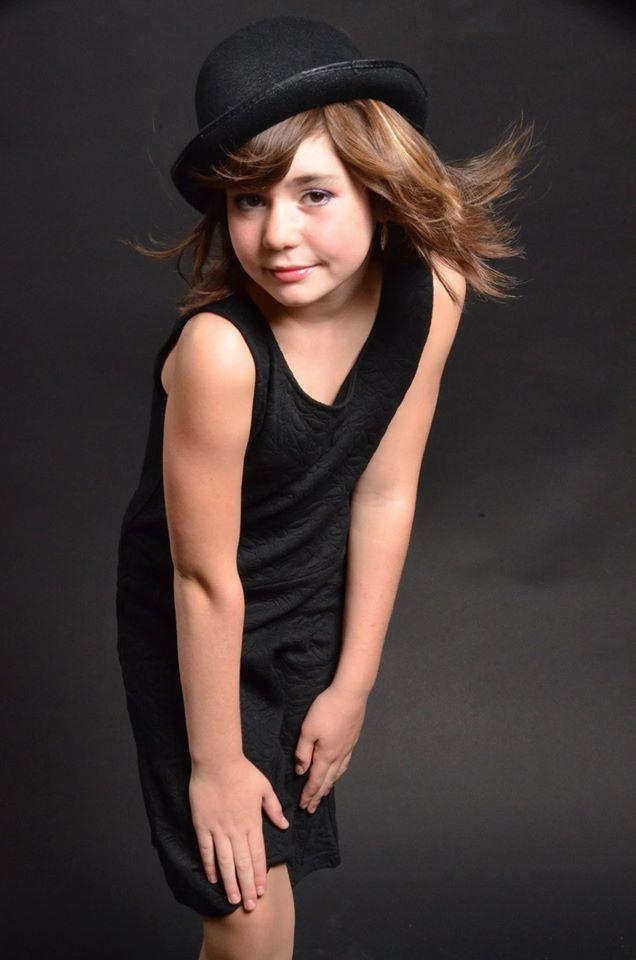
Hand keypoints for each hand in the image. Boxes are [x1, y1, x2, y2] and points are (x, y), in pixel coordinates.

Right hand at [188, 755, 288, 910]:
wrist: (217, 761)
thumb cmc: (242, 771)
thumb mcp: (265, 787)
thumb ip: (274, 808)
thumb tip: (284, 825)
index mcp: (252, 822)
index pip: (258, 854)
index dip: (260, 874)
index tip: (262, 891)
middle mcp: (236, 829)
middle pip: (242, 863)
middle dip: (247, 886)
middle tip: (250, 906)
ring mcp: (218, 828)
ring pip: (225, 862)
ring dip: (230, 882)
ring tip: (233, 899)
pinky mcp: (202, 825)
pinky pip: (206, 850)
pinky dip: (209, 866)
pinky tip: (212, 879)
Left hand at [294, 683, 367, 813]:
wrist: (351, 694)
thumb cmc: (327, 709)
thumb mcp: (308, 730)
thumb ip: (303, 752)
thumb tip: (301, 771)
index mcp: (326, 755)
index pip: (315, 780)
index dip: (309, 794)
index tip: (304, 806)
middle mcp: (339, 755)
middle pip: (327, 781)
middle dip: (318, 795)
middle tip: (312, 808)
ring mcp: (347, 748)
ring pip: (338, 773)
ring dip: (329, 785)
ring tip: (324, 793)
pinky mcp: (352, 739)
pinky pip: (345, 763)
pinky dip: (339, 773)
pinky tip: (338, 771)